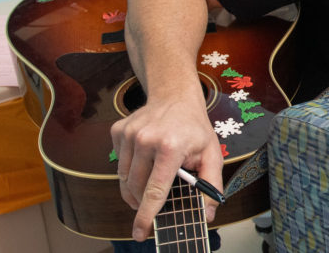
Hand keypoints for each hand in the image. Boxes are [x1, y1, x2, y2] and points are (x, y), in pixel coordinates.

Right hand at [111, 96, 223, 240]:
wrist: (175, 96)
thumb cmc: (194, 127)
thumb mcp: (212, 153)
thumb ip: (211, 185)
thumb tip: (208, 214)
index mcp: (170, 147)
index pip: (154, 191)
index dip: (146, 216)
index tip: (140, 233)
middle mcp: (146, 140)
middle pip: (135, 188)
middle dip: (142, 202)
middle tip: (152, 204)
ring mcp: (129, 134)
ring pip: (123, 178)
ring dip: (134, 187)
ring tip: (150, 181)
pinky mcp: (117, 131)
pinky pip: (118, 162)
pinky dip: (128, 168)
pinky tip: (143, 158)